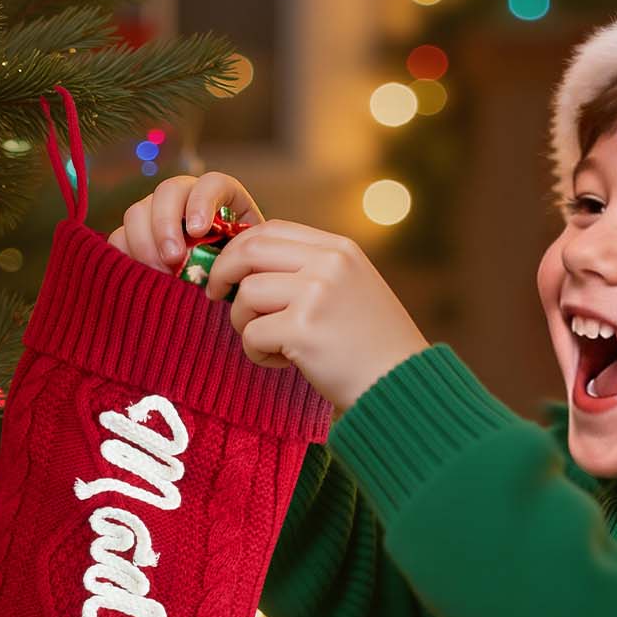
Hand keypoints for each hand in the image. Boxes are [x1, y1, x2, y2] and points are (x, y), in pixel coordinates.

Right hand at [106, 171, 264, 271]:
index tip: (199, 231)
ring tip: (159, 273)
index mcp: (221, 198)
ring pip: (137, 212)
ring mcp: (156, 215)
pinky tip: (140, 275)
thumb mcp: (246, 263)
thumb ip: (236, 256)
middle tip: (173, 259)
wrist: (224, 293)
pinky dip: (125, 255)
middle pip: (167, 192)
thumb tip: (218, 267)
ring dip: (144, 243)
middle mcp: (185, 199)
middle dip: (166, 225)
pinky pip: (118, 237)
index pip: (210, 183)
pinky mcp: (134, 237)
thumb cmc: (240, 277)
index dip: (201, 201)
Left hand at [201, 219, 429, 411]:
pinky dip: (257, 354)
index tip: (228, 271)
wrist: (401, 386)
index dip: (238, 247)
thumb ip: (309, 271)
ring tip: (272, 345)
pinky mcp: (303, 329)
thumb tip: (246, 269)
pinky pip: (251, 334)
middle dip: (223, 273)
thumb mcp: (349, 289)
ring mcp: (316, 294)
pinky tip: (284, 364)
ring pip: (246, 294)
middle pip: (249, 251)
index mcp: (339, 249)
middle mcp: (329, 263)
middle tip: (216, 296)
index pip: (272, 230)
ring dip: (245, 324)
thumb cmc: (370, 347)